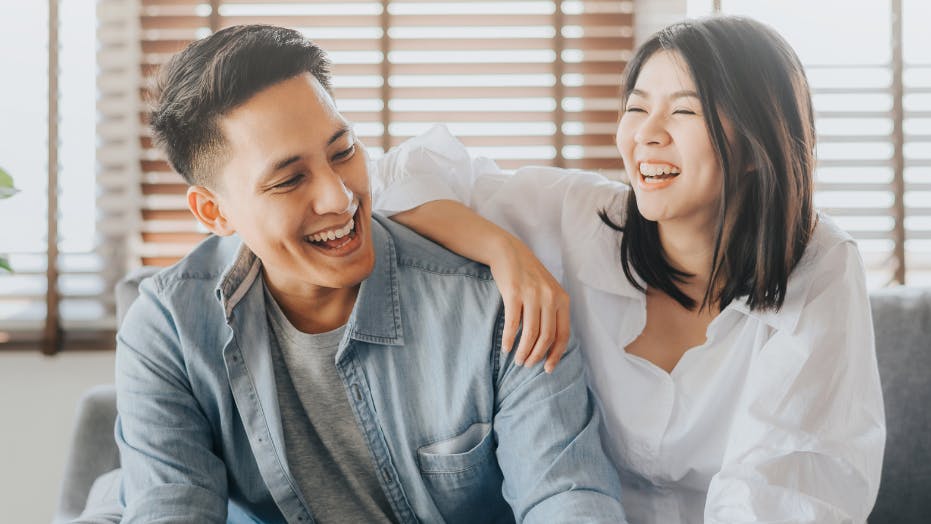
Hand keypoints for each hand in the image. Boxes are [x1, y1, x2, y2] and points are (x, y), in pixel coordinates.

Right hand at [489, 236, 570, 372]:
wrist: (509, 252)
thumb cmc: (529, 275)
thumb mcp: (548, 291)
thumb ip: (553, 312)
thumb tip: (552, 344)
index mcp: (562, 299)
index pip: (563, 335)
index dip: (555, 355)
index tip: (547, 369)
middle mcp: (550, 297)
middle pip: (546, 337)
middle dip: (537, 356)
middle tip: (527, 365)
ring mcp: (532, 295)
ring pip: (530, 334)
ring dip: (523, 351)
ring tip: (517, 360)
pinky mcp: (514, 293)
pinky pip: (512, 324)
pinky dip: (509, 339)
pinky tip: (506, 347)